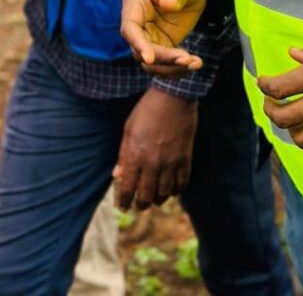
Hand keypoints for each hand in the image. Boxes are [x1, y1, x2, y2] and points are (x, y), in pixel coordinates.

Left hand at [113, 89, 197, 209]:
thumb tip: (117, 175)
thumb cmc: (147, 110)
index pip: (128, 188)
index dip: (124, 201)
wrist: (173, 96)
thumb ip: (123, 155)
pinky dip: (176, 190)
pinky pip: (182, 184)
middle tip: (139, 205)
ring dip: (158, 198)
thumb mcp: (129, 129)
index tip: (123, 206)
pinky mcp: (185, 158)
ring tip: (155, 197)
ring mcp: (170, 162)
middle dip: (141, 204)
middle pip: (146, 195)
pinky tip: (172, 189)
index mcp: (135, 155)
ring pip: (164, 193)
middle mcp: (152, 163)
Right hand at [121, 0, 208, 73]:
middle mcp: (138, 21)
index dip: (138, 44)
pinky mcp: (162, 44)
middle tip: (187, 59)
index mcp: (135, 2)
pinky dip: (178, 67)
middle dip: (163, 59)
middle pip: (140, 50)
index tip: (150, 58)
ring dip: (171, 67)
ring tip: (195, 63)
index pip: (129, 28)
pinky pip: (164, 63)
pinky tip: (196, 63)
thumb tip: (167, 4)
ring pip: (151, 62)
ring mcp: (149, 35)